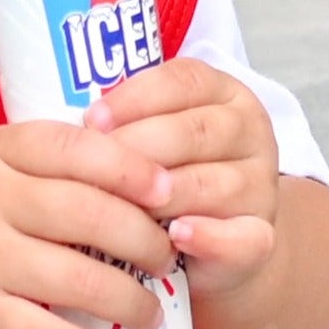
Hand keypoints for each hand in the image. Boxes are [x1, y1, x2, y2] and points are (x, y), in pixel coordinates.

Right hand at [0, 119, 176, 328]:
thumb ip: (32, 161)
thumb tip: (120, 173)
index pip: (80, 149)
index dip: (136, 169)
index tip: (170, 189)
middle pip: (92, 215)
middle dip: (147, 240)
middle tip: (167, 258)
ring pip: (78, 278)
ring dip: (129, 300)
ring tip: (149, 312)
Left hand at [85, 58, 282, 297]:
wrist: (212, 246)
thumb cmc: (165, 181)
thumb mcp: (149, 142)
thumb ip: (124, 125)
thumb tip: (66, 126)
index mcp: (223, 93)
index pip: (183, 82)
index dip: (135, 99)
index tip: (90, 120)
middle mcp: (250, 131)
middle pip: (194, 132)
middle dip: (138, 152)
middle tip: (92, 172)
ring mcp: (260, 185)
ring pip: (211, 183)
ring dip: (161, 197)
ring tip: (118, 209)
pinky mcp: (262, 237)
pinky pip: (240, 236)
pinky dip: (208, 236)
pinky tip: (175, 236)